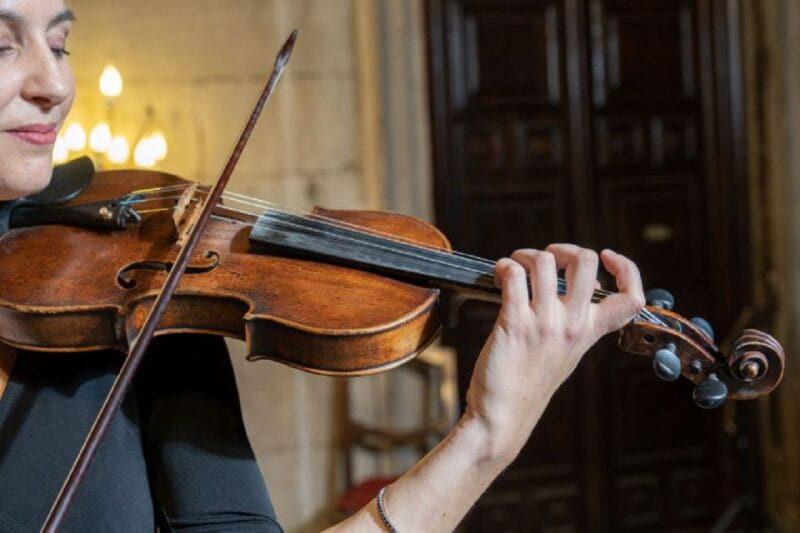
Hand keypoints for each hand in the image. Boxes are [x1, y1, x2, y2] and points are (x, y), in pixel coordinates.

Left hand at [464, 245, 644, 459]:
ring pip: (543, 261)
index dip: (627, 268)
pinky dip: (504, 267)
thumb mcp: (566, 353)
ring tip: (514, 267)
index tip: (606, 257)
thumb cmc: (528, 384)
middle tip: (546, 259)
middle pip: (586, 262)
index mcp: (590, 332)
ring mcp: (545, 324)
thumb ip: (574, 322)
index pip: (632, 297)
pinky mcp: (514, 323)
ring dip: (524, 256)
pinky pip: (513, 276)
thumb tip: (564, 284)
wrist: (502, 418)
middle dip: (563, 249)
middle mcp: (572, 325)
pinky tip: (499, 276)